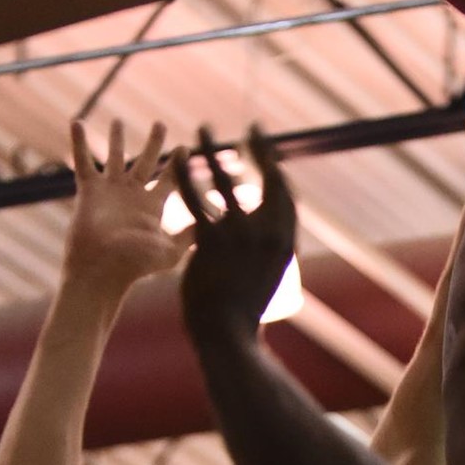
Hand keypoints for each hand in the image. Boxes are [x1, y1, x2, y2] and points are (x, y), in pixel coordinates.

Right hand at [62, 120, 190, 288]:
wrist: (102, 269)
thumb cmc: (136, 264)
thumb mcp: (171, 250)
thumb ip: (193, 233)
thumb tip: (221, 222)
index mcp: (153, 206)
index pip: (170, 179)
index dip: (178, 164)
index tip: (186, 147)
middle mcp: (132, 196)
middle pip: (145, 163)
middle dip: (153, 144)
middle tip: (159, 123)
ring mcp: (110, 192)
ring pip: (114, 158)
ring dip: (116, 139)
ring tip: (118, 120)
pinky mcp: (89, 191)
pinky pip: (83, 161)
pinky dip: (80, 142)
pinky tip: (77, 122)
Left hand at [176, 129, 295, 337]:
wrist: (227, 337)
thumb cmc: (243, 312)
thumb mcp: (266, 277)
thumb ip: (269, 251)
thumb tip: (272, 237)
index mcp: (285, 242)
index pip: (286, 195)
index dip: (280, 170)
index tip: (272, 152)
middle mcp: (269, 234)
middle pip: (267, 179)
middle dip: (261, 149)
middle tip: (251, 128)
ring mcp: (240, 237)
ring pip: (226, 181)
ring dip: (214, 150)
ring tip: (203, 128)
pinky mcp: (212, 242)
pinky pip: (196, 200)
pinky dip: (187, 175)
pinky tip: (178, 157)